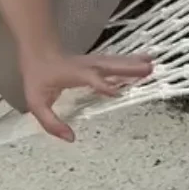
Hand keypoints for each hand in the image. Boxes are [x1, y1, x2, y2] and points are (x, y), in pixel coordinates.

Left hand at [19, 48, 154, 141]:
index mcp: (71, 75)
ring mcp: (92, 62)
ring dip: (133, 63)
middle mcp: (85, 66)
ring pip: (114, 62)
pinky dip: (129, 61)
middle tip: (148, 70)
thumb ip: (51, 122)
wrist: (38, 51)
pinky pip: (114, 62)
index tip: (117, 92)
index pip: (89, 79)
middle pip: (108, 67)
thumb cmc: (37, 77)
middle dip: (127, 68)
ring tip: (152, 63)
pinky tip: (144, 61)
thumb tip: (70, 138)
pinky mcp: (96, 61)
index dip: (102, 85)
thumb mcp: (36, 102)